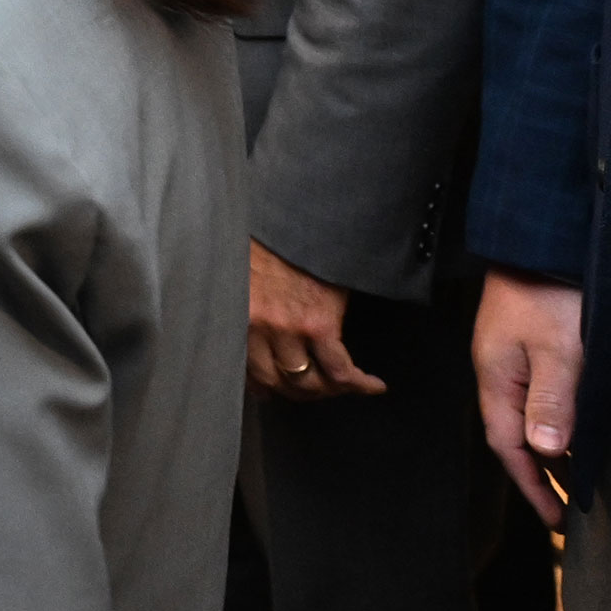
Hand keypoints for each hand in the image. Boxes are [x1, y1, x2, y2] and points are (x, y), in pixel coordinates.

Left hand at [247, 239, 386, 399]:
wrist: (296, 218)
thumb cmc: (270, 239)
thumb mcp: (246, 271)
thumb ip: (249, 301)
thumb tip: (258, 326)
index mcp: (237, 314)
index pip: (247, 368)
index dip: (263, 386)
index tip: (273, 392)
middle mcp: (258, 327)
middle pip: (278, 381)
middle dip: (297, 393)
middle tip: (316, 391)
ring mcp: (289, 329)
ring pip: (309, 382)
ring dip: (329, 391)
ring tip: (345, 387)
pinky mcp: (319, 325)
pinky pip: (340, 370)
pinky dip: (358, 384)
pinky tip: (373, 385)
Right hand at [475, 269, 582, 527]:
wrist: (538, 242)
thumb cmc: (547, 295)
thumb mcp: (557, 351)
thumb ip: (550, 401)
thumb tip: (546, 452)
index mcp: (496, 380)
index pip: (509, 447)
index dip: (534, 485)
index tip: (556, 520)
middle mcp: (495, 374)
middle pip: (512, 437)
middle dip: (538, 476)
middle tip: (566, 510)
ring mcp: (506, 359)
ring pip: (523, 418)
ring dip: (546, 451)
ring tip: (573, 479)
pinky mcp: (520, 347)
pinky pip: (531, 399)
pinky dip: (549, 424)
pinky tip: (568, 429)